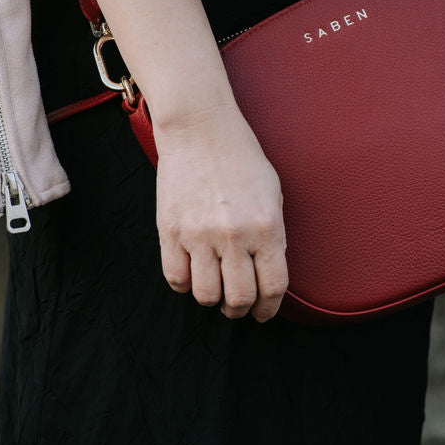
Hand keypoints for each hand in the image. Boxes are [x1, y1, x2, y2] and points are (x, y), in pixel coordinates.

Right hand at [154, 102, 287, 321]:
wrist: (200, 131)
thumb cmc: (242, 159)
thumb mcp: (273, 195)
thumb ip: (274, 237)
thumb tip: (269, 275)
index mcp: (267, 227)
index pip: (273, 287)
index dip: (269, 309)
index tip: (263, 313)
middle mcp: (235, 236)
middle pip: (239, 299)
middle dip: (240, 309)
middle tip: (237, 306)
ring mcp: (200, 235)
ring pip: (206, 295)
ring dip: (212, 299)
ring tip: (214, 289)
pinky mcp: (171, 231)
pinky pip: (176, 278)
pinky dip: (185, 284)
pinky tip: (192, 274)